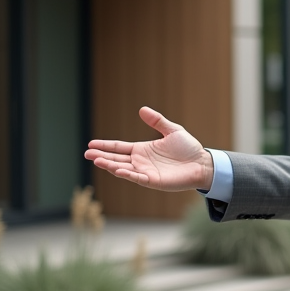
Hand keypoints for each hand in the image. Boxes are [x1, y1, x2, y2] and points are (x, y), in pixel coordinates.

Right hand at [85, 107, 213, 191]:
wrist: (203, 163)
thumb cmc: (188, 148)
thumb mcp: (172, 130)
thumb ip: (157, 121)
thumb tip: (142, 109)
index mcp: (143, 150)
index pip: (120, 148)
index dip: (106, 146)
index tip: (91, 143)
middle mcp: (141, 162)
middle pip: (117, 158)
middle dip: (101, 156)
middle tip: (86, 153)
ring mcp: (146, 172)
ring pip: (123, 169)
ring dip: (110, 165)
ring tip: (96, 160)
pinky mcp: (154, 181)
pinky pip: (137, 178)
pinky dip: (127, 174)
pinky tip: (116, 169)